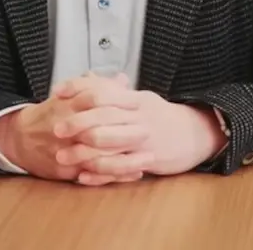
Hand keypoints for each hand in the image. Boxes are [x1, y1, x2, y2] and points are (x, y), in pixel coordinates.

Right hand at [0, 86, 142, 183]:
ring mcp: (65, 151)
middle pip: (98, 131)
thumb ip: (97, 87)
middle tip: (148, 132)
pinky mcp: (65, 170)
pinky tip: (133, 173)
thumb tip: (122, 78)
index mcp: (67, 106)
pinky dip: (114, 175)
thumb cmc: (51, 115)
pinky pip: (93, 175)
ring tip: (147, 158)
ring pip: (98, 157)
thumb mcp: (70, 95)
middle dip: (124, 133)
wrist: (19, 138)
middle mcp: (66, 128)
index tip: (140, 105)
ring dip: (124, 160)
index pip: (94, 100)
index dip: (118, 103)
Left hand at [53, 74, 226, 185]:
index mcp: (135, 98)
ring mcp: (144, 138)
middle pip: (104, 116)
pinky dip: (99, 173)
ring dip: (83, 151)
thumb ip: (114, 90)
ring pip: (110, 144)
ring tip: (61, 157)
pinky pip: (120, 168)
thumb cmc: (163, 117)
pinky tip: (83, 176)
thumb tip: (88, 76)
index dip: (79, 88)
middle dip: (77, 122)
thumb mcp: (140, 99)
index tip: (57, 91)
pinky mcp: (149, 159)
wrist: (198, 133)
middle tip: (55, 129)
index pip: (104, 88)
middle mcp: (139, 116)